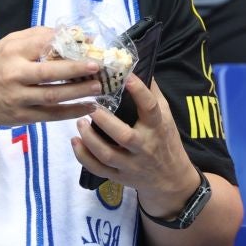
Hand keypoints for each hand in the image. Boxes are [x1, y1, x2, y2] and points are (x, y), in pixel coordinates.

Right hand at [0, 24, 99, 130]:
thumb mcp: (7, 45)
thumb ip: (36, 37)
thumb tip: (72, 33)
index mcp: (11, 52)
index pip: (41, 45)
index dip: (67, 44)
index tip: (90, 44)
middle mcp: (13, 75)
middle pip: (48, 72)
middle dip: (75, 69)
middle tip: (97, 66)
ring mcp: (17, 98)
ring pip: (52, 96)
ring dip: (77, 92)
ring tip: (98, 87)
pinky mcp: (22, 117)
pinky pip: (50, 116)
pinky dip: (71, 112)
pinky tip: (88, 107)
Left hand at [71, 75, 197, 217]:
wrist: (170, 179)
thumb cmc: (165, 140)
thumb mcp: (166, 116)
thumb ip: (152, 94)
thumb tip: (136, 66)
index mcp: (157, 127)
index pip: (150, 108)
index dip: (139, 92)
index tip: (126, 77)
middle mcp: (144, 146)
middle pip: (124, 136)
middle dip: (105, 121)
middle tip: (90, 107)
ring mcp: (131, 164)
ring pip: (107, 154)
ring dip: (90, 138)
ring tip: (79, 122)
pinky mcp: (119, 176)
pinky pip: (98, 169)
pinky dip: (83, 156)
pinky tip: (74, 141)